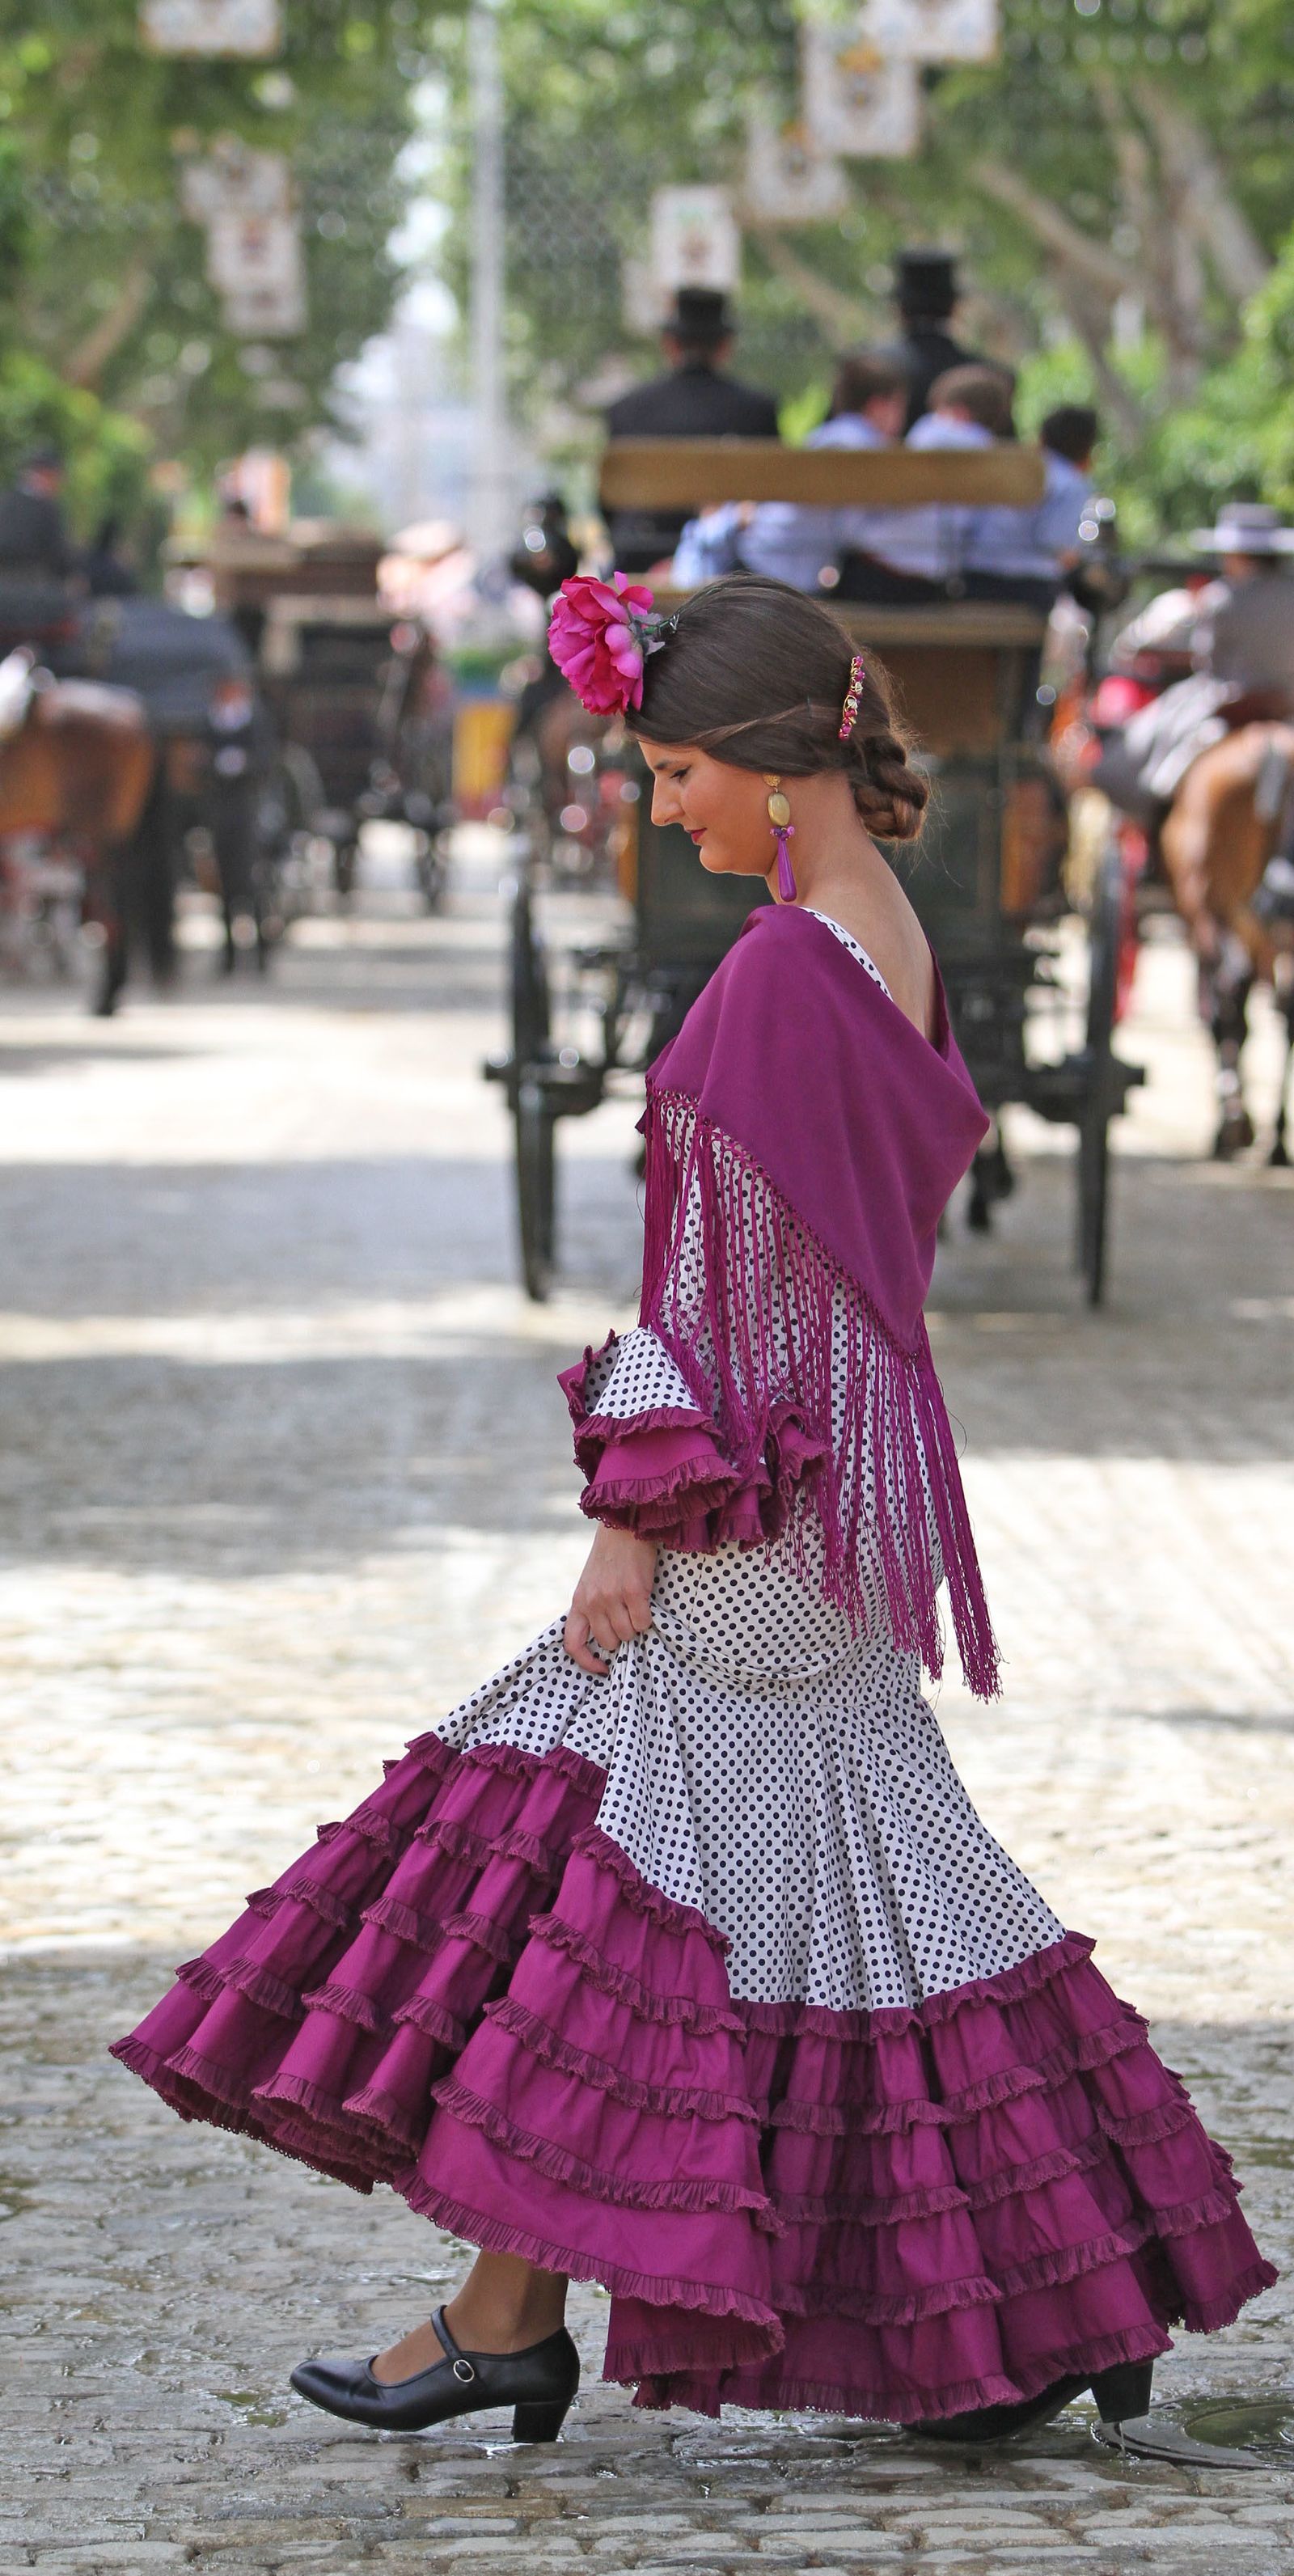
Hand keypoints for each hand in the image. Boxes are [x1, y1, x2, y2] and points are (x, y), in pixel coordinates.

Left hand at [564, 1524, 658, 1673]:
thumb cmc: (610, 1557)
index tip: (601, 1668)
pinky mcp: (633, 1591)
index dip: (586, 1661)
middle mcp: (593, 1602)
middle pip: (608, 1642)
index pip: (573, 1643)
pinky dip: (648, 1618)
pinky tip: (645, 1602)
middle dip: (620, 1636)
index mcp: (579, 1601)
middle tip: (627, 1619)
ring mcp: (612, 1598)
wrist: (623, 1526)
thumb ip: (593, 1608)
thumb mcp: (591, 1583)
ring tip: (636, 1606)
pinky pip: (643, 1622)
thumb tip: (605, 1638)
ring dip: (635, 1626)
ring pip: (627, 1634)